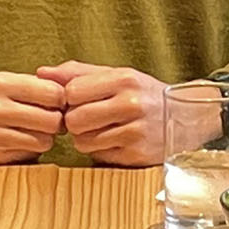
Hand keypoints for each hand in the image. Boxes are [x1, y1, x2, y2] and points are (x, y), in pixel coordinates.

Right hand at [0, 70, 69, 163]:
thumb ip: (30, 86)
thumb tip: (67, 95)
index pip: (52, 94)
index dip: (62, 99)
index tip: (59, 101)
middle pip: (52, 121)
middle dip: (57, 121)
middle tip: (52, 118)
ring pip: (43, 141)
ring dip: (45, 137)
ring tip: (36, 129)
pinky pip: (27, 154)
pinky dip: (29, 148)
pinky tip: (20, 139)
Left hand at [47, 65, 206, 165]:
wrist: (187, 118)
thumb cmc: (145, 94)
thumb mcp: (117, 75)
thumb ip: (78, 73)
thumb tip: (42, 72)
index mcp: (124, 80)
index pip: (72, 92)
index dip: (68, 99)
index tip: (77, 101)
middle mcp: (130, 105)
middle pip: (74, 120)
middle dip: (75, 121)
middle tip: (87, 118)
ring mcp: (135, 133)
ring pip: (83, 141)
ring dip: (86, 138)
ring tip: (102, 129)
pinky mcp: (136, 156)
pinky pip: (98, 156)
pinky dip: (100, 150)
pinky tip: (114, 141)